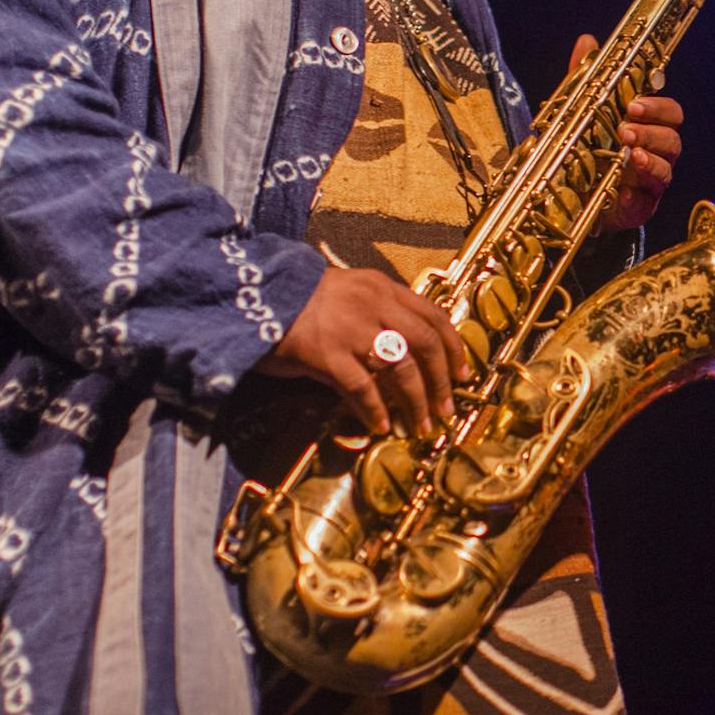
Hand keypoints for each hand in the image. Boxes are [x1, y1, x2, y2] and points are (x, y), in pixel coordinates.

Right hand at [255, 267, 470, 436]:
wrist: (252, 295)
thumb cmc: (300, 300)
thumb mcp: (347, 294)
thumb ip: (378, 316)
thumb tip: (407, 356)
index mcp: (381, 287)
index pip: (433, 316)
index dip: (454, 348)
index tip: (462, 374)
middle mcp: (373, 304)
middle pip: (425, 344)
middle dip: (442, 381)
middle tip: (446, 409)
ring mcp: (351, 328)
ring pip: (401, 368)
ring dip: (416, 402)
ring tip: (419, 425)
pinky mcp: (326, 353)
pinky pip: (362, 388)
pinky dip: (375, 412)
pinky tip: (380, 426)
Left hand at [568, 34, 682, 230]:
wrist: (571, 198)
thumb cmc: (585, 150)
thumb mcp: (579, 112)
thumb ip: (585, 78)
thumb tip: (587, 40)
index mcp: (647, 127)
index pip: (669, 112)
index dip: (657, 107)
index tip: (634, 104)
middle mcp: (656, 152)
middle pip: (673, 138)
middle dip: (652, 131)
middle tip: (625, 130)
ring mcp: (651, 181)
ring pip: (666, 167)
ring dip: (649, 159)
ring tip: (628, 154)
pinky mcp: (643, 206)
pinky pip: (649, 200)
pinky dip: (637, 194)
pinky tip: (623, 190)